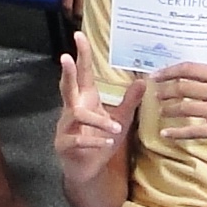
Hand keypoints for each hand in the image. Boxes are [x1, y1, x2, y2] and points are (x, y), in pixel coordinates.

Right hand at [52, 38, 135, 186]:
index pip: (82, 74)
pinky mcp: (64, 145)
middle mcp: (72, 109)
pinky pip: (77, 139)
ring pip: (76, 114)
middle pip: (67, 86)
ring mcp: (65, 127)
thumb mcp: (120, 120)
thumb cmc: (101, 141)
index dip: (80, 56)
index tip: (79, 36)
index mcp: (84, 100)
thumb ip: (129, 101)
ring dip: (97, 120)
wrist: (87, 170)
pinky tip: (107, 144)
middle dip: (67, 73)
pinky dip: (94, 140)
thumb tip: (142, 80)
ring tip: (114, 129)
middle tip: (66, 57)